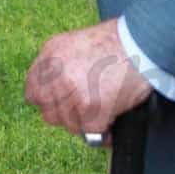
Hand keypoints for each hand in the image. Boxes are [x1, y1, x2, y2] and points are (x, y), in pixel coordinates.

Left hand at [25, 19, 150, 136]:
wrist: (142, 44)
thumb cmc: (118, 42)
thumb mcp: (77, 43)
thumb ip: (61, 64)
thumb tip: (58, 91)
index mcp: (51, 53)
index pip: (33, 90)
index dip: (47, 100)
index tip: (59, 104)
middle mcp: (56, 73)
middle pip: (48, 112)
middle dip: (66, 115)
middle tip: (83, 111)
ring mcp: (72, 91)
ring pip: (69, 125)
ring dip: (85, 123)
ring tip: (102, 110)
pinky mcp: (90, 108)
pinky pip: (90, 132)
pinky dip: (103, 130)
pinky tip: (111, 118)